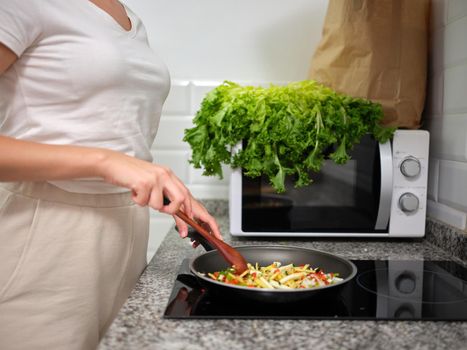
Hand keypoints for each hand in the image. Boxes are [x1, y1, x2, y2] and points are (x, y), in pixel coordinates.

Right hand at [97, 149, 221, 240]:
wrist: (112, 163)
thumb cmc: (131, 174)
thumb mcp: (152, 182)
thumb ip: (164, 194)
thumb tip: (175, 211)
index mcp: (169, 175)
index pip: (186, 194)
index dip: (193, 210)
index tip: (197, 224)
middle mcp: (165, 175)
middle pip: (182, 199)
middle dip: (176, 213)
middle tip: (168, 216)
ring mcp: (155, 178)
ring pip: (160, 205)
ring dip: (149, 204)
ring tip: (141, 195)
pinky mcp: (144, 182)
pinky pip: (144, 202)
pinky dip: (137, 201)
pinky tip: (133, 191)